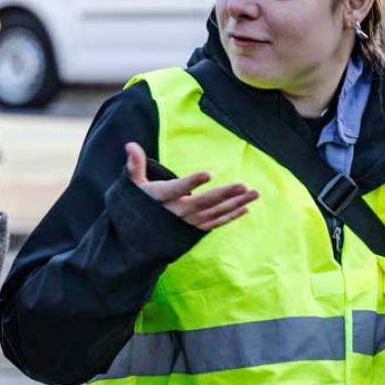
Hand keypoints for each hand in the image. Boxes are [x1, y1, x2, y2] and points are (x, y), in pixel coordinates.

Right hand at [124, 142, 257, 231]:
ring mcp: (187, 223)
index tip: (207, 174)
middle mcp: (176, 213)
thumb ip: (135, 166)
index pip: (176, 189)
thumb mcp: (133, 186)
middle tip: (244, 185)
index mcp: (161, 199)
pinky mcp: (194, 230)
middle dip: (224, 194)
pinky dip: (230, 216)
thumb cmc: (137, 205)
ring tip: (254, 194)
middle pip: (203, 203)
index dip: (191, 182)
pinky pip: (215, 223)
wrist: (137, 240)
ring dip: (235, 204)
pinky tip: (245, 208)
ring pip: (214, 213)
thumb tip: (130, 144)